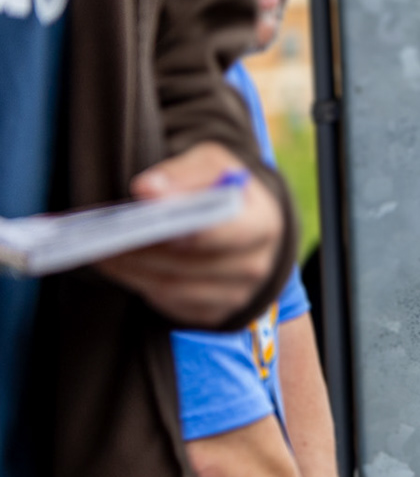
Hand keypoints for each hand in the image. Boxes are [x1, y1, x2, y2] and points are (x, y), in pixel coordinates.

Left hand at [96, 143, 284, 328]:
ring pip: (173, 287)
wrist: (240, 220)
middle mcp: (255, 265)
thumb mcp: (210, 163)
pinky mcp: (214, 312)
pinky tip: (119, 266)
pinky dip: (140, 284)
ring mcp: (237, 294)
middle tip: (103, 237)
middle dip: (143, 251)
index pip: (224, 232)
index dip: (184, 230)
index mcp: (262, 223)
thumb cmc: (221, 187)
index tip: (147, 219)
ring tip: (100, 251)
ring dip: (132, 270)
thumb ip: (182, 173)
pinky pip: (170, 303)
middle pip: (190, 265)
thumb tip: (147, 191)